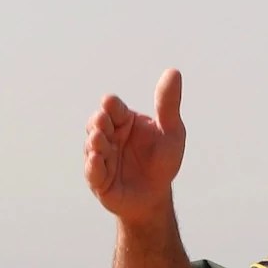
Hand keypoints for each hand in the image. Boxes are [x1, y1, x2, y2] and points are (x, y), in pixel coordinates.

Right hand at [84, 69, 186, 223]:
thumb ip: (168, 105)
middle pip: (98, 123)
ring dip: (95, 143)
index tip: (110, 103)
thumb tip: (174, 71)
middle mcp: (108, 136)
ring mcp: (100, 157)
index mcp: (123, 120)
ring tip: (98, 139)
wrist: (156, 195)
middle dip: (98, 122)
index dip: (111, 105)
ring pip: (92, 146)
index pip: (113, 107)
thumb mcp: (171, 132)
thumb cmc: (162, 160)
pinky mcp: (98, 180)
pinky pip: (93, 172)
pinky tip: (95, 159)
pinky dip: (93, 166)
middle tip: (102, 121)